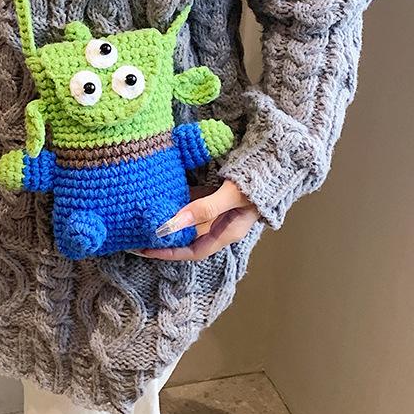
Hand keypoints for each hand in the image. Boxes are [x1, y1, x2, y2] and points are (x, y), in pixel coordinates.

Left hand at [138, 180, 260, 260]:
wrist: (277, 160)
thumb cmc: (259, 181)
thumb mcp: (231, 196)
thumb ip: (204, 208)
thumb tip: (174, 223)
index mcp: (227, 232)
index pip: (193, 251)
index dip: (169, 253)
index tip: (145, 249)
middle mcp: (220, 224)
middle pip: (187, 237)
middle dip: (163, 237)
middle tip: (136, 232)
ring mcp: (217, 209)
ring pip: (188, 219)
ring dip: (168, 218)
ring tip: (143, 214)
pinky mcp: (215, 194)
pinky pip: (192, 201)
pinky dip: (177, 200)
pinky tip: (160, 194)